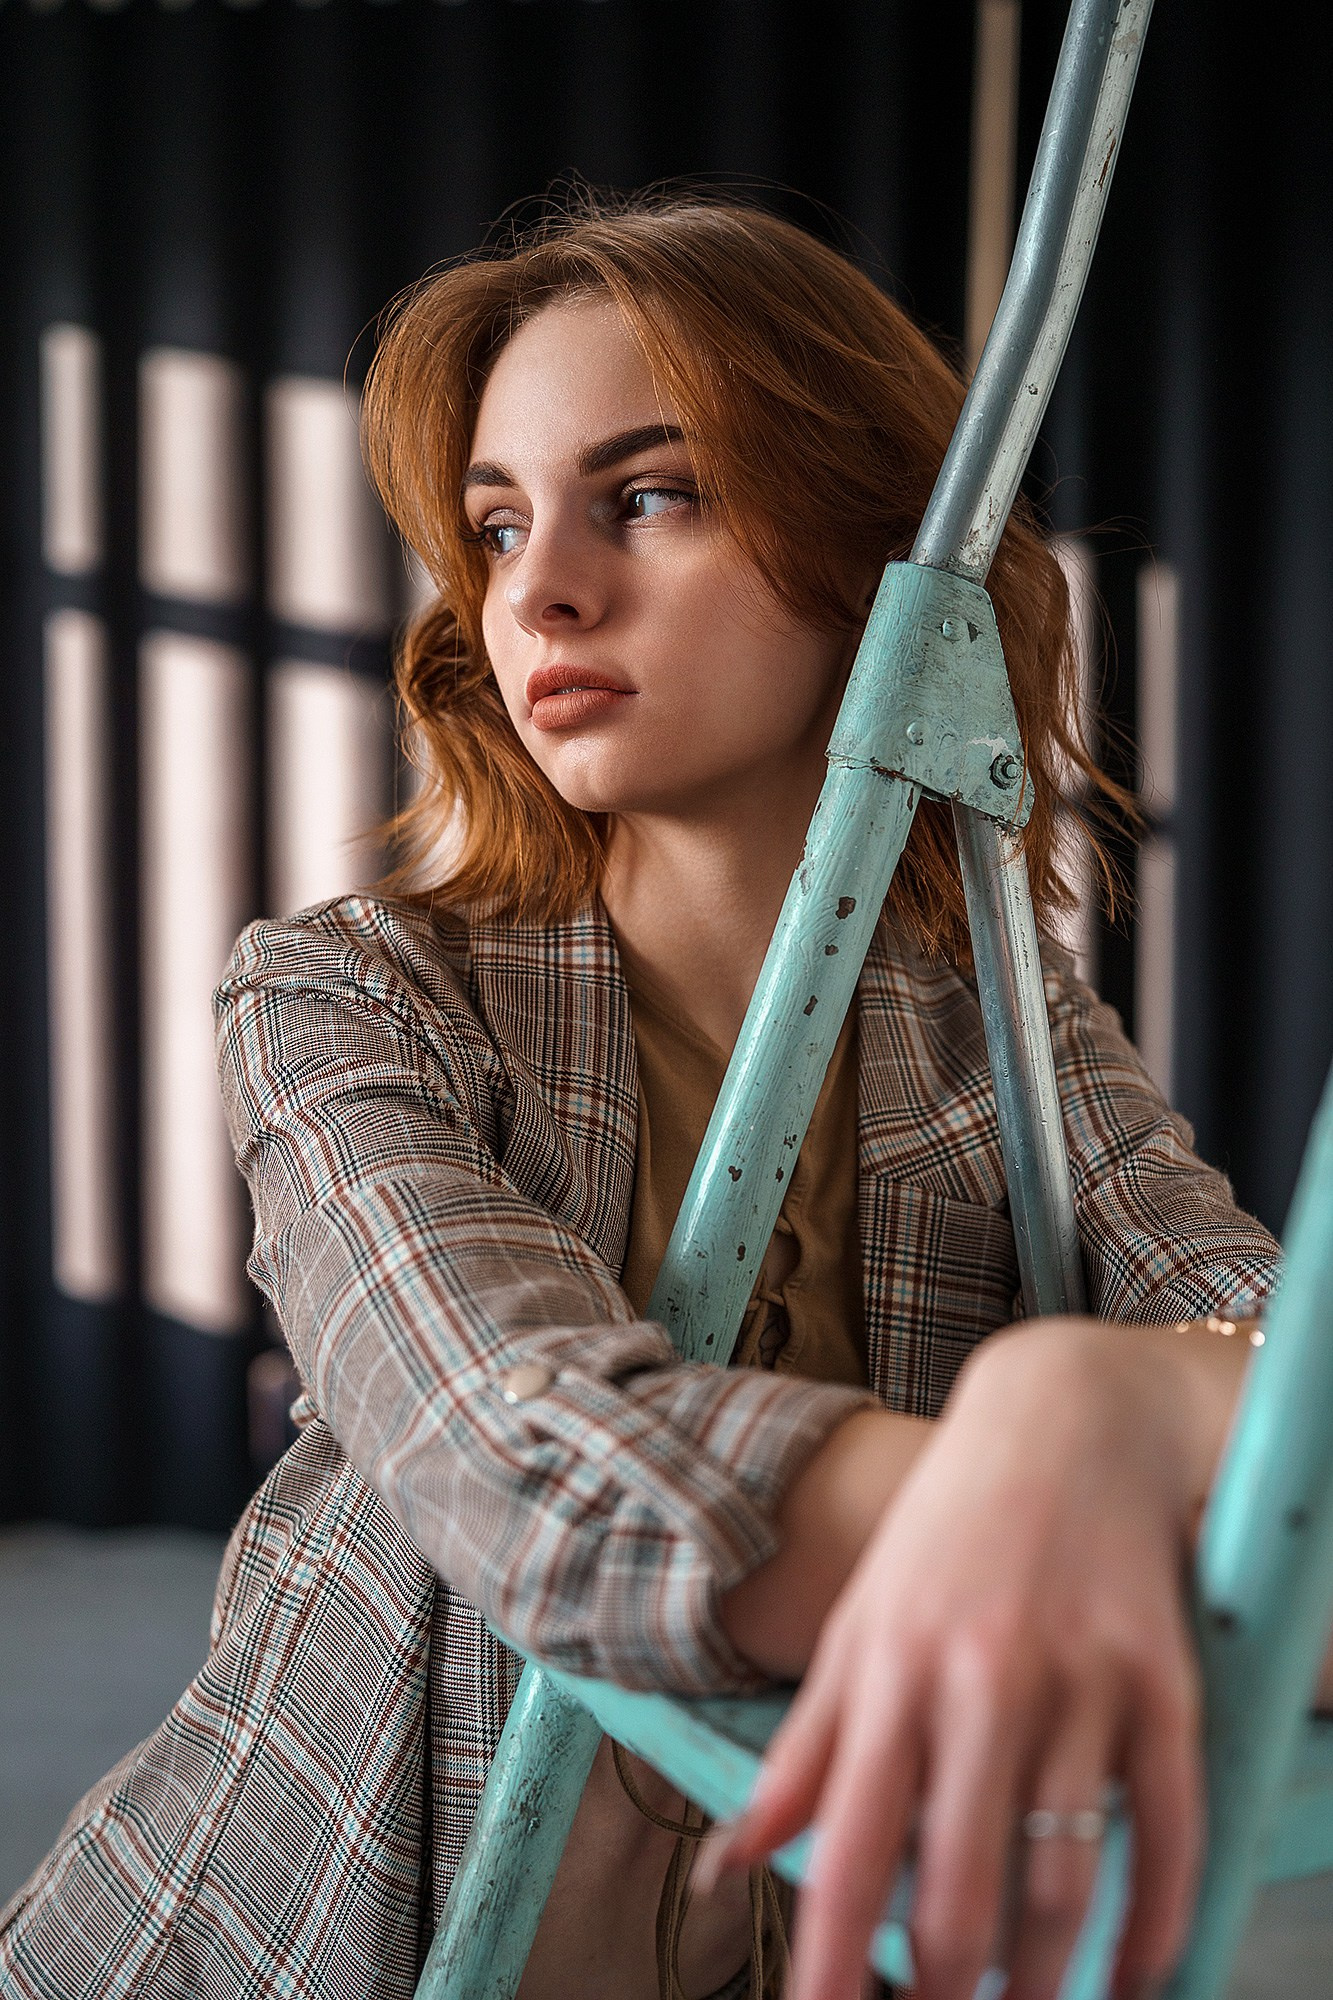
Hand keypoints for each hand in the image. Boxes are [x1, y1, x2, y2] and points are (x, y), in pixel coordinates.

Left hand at [703, 1319, 1222, 1999]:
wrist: (1062, 1418)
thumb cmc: (947, 1533)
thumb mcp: (857, 1626)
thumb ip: (803, 1752)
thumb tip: (733, 1862)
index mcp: (887, 1674)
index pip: (849, 1854)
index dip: (834, 1966)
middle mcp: (976, 1681)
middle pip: (960, 1888)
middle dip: (950, 1990)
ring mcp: (1075, 1680)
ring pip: (1061, 1875)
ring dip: (1045, 1977)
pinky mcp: (1160, 1677)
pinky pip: (1169, 1828)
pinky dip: (1156, 1921)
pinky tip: (1134, 1970)